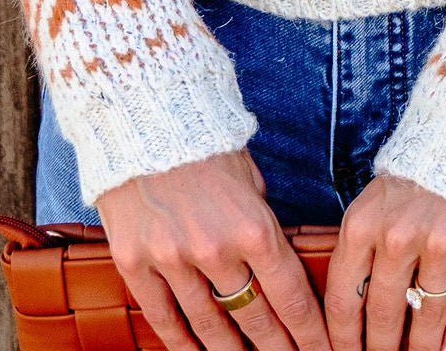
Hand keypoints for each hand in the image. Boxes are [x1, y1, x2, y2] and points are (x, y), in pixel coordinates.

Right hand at [97, 147, 333, 350]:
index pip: (290, 297)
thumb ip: (262, 224)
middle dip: (278, 350)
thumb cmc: (206, 145)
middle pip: (254, 321)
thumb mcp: (251, 181)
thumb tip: (276, 263)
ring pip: (208, 328)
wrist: (146, 117)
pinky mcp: (135, 263)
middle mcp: (216, 250)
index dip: (310, 333)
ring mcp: (172, 260)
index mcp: (254, 227)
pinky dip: (182, 344)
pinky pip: (163, 318)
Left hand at [324, 174, 445, 350]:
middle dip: (379, 350)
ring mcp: (443, 241)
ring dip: (420, 350)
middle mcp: (398, 235)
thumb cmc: (423, 169)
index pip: (344, 299)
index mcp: (363, 222)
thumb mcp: (379, 197)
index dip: (342, 340)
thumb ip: (365, 243)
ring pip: (426, 317)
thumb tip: (353, 305)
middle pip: (383, 316)